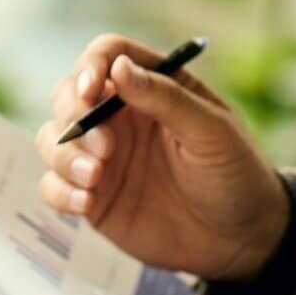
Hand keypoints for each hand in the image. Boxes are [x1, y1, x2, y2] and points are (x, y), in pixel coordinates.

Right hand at [35, 34, 289, 281]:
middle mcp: (120, 115)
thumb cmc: (235, 174)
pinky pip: (53, 185)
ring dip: (64, 155)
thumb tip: (118, 67)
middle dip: (73, 113)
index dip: (91, 65)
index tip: (91, 91)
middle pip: (68, 93)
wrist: (242, 240)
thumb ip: (166, 98)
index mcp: (152, 86)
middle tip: (104, 147)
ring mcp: (103, 156)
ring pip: (53, 138)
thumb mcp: (211, 131)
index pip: (107, 54)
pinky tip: (86, 203)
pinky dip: (59, 190)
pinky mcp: (93, 196)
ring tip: (96, 178)